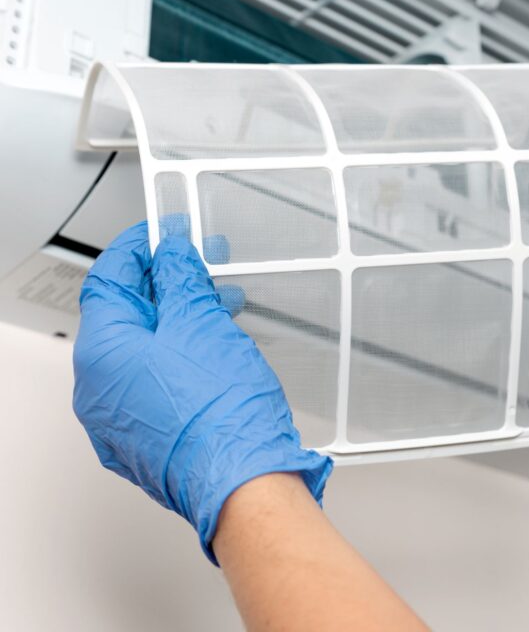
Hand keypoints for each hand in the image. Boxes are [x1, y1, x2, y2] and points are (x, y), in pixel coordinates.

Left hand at [72, 222, 331, 563]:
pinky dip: (181, 357)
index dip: (138, 250)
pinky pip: (156, 384)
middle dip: (167, 285)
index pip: (108, 280)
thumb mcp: (202, 322)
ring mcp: (121, 421)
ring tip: (221, 305)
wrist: (244, 479)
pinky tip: (215, 347)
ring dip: (180, 320)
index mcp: (101, 354)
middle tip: (199, 263)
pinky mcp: (148, 440)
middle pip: (126, 317)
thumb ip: (181, 280)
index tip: (163, 235)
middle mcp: (99, 391)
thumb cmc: (220, 413)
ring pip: (144, 352)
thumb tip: (171, 256)